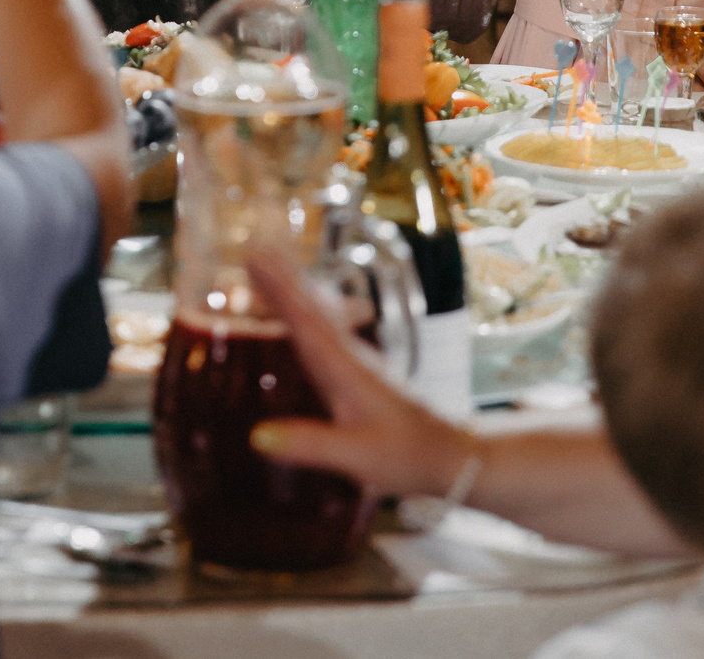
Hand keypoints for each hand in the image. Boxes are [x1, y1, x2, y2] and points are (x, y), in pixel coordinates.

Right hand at [243, 245, 476, 500]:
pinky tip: (296, 311)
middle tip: (252, 247)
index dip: (278, 290)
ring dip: (290, 292)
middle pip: (309, 310)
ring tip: (265, 267)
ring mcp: (354, 363)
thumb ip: (309, 445)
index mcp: (346, 369)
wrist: (451, 455)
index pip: (306, 322)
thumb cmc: (407, 456)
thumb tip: (257, 435)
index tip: (256, 258)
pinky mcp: (356, 374)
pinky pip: (321, 333)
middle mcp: (349, 357)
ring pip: (316, 318)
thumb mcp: (357, 456)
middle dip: (280, 278)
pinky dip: (303, 315)